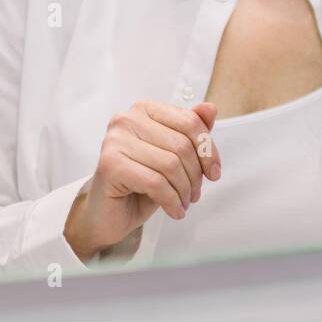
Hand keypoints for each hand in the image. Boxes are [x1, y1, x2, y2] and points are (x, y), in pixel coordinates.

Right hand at [64, 100, 220, 261]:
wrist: (107, 214)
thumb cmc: (141, 182)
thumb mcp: (173, 155)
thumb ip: (192, 130)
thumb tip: (210, 108)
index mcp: (145, 109)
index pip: (190, 122)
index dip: (208, 150)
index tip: (214, 172)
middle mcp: (127, 119)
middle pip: (182, 144)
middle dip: (196, 174)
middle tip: (196, 193)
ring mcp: (115, 141)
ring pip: (170, 164)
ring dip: (184, 190)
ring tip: (184, 202)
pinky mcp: (110, 165)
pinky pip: (156, 183)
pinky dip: (172, 201)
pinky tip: (175, 210)